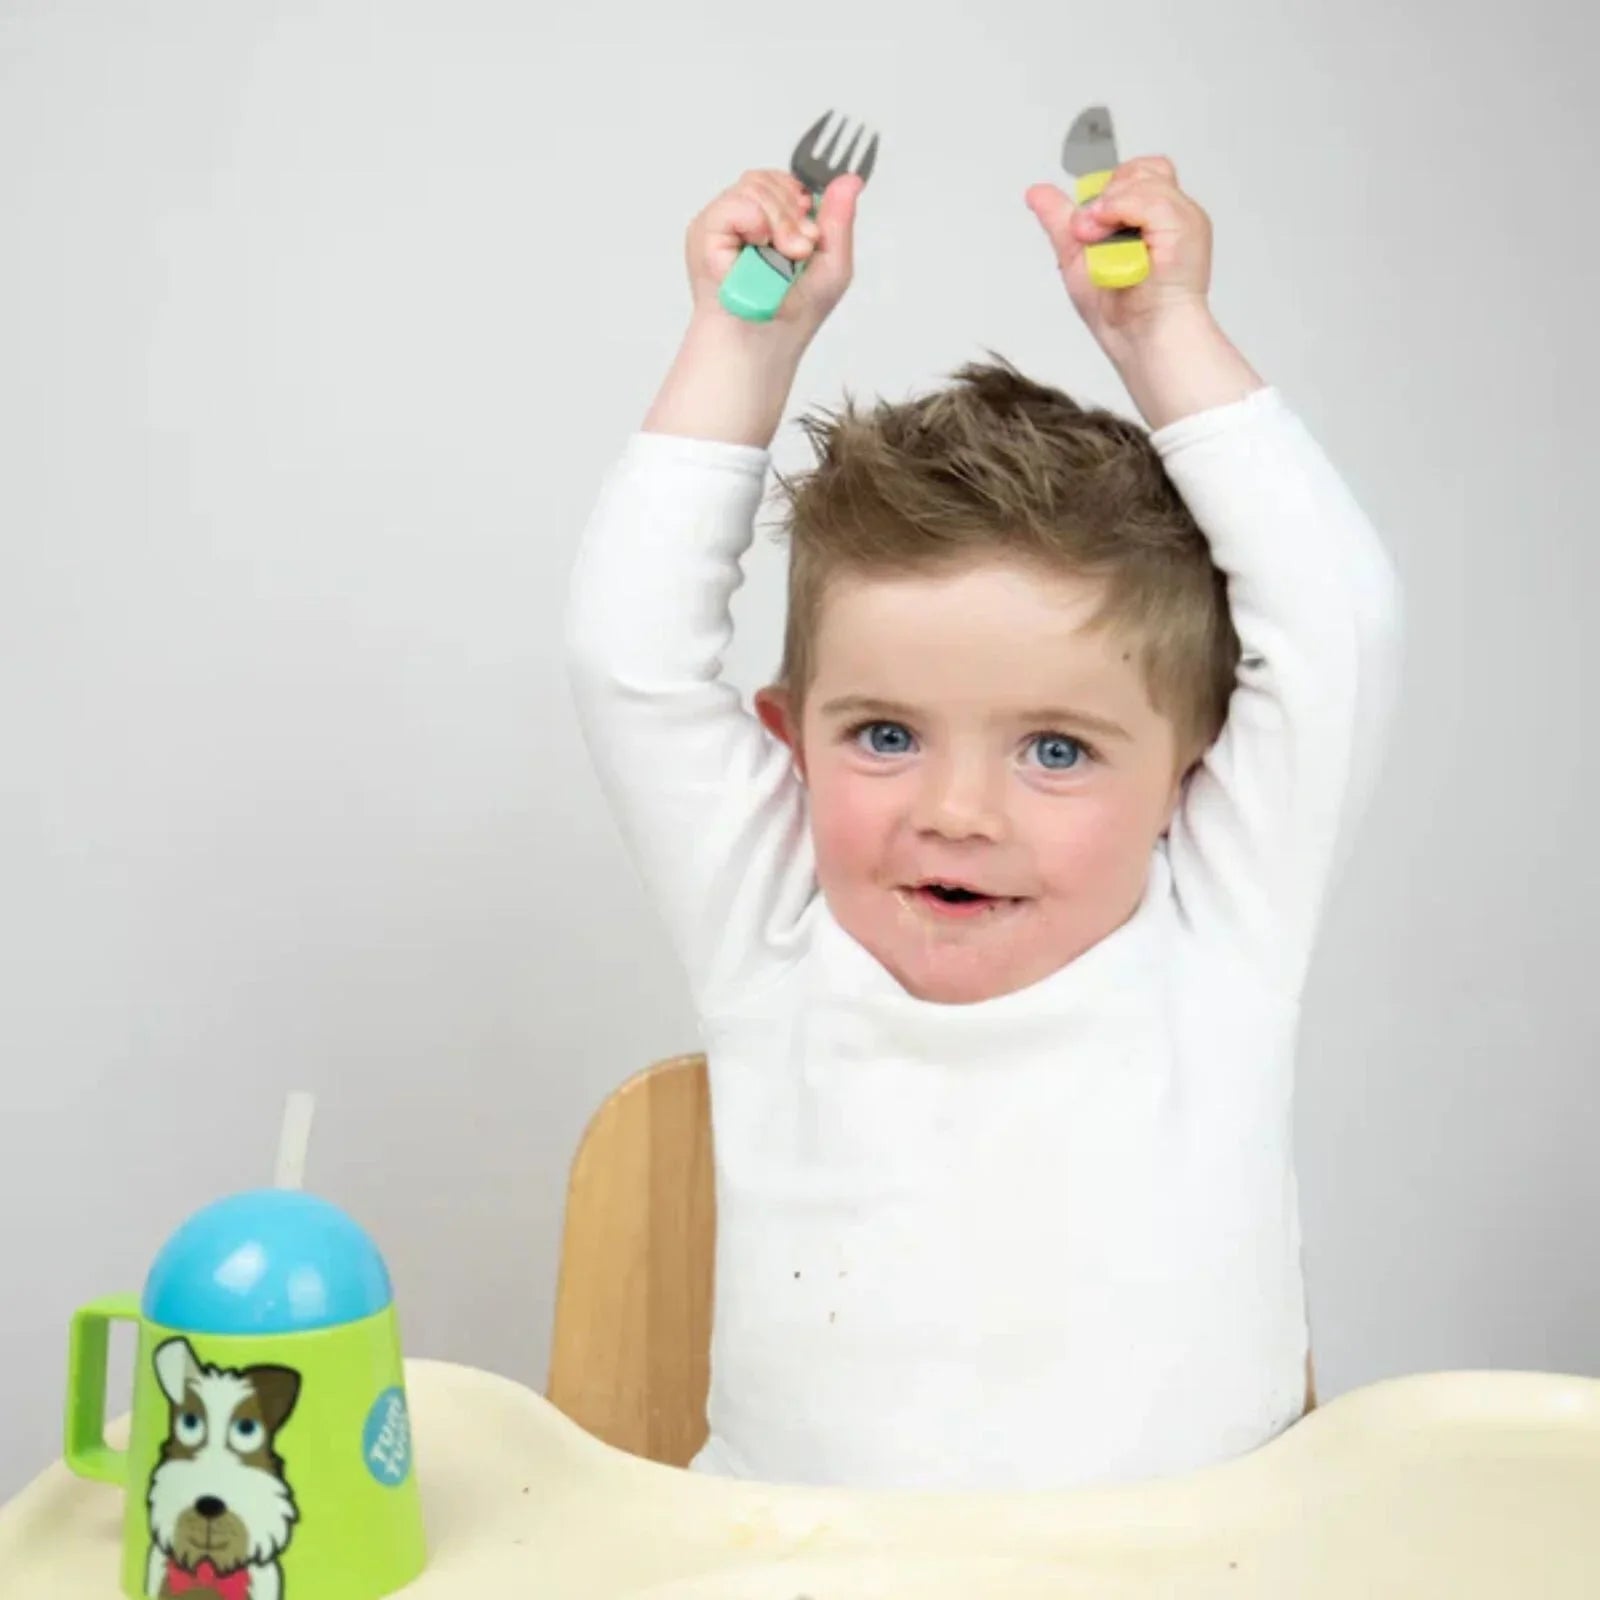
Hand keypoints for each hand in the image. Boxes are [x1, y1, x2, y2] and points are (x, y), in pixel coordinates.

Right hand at [686, 167, 864, 338]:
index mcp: (768, 222)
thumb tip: (851, 179)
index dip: (799, 198)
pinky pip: (734, 203)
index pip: (781, 180)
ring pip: (753, 186)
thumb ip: (840, 220)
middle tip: (797, 252)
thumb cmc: (793, 315)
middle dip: (791, 214)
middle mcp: (743, 219)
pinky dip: (755, 222)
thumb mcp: (833, 265)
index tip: (810, 234)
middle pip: (767, 179)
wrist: (763, 345)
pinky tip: (758, 247)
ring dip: (777, 221)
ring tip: (780, 257)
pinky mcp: (705, 232)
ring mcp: (722, 223)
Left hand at [1025, 156, 1213, 364]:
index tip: (1087, 224)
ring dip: (1108, 206)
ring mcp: (1182, 218)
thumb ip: (1062, 221)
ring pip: (1142, 177)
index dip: (1108, 189)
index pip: (1136, 173)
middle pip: (1142, 167)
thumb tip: (1036, 192)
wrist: (1139, 340)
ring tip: (1097, 240)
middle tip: (1088, 234)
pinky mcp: (1185, 227)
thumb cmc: (1120, 314)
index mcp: (1152, 218)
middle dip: (1107, 193)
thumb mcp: (1077, 258)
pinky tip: (1108, 233)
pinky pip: (1149, 198)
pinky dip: (1120, 210)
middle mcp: (1171, 214)